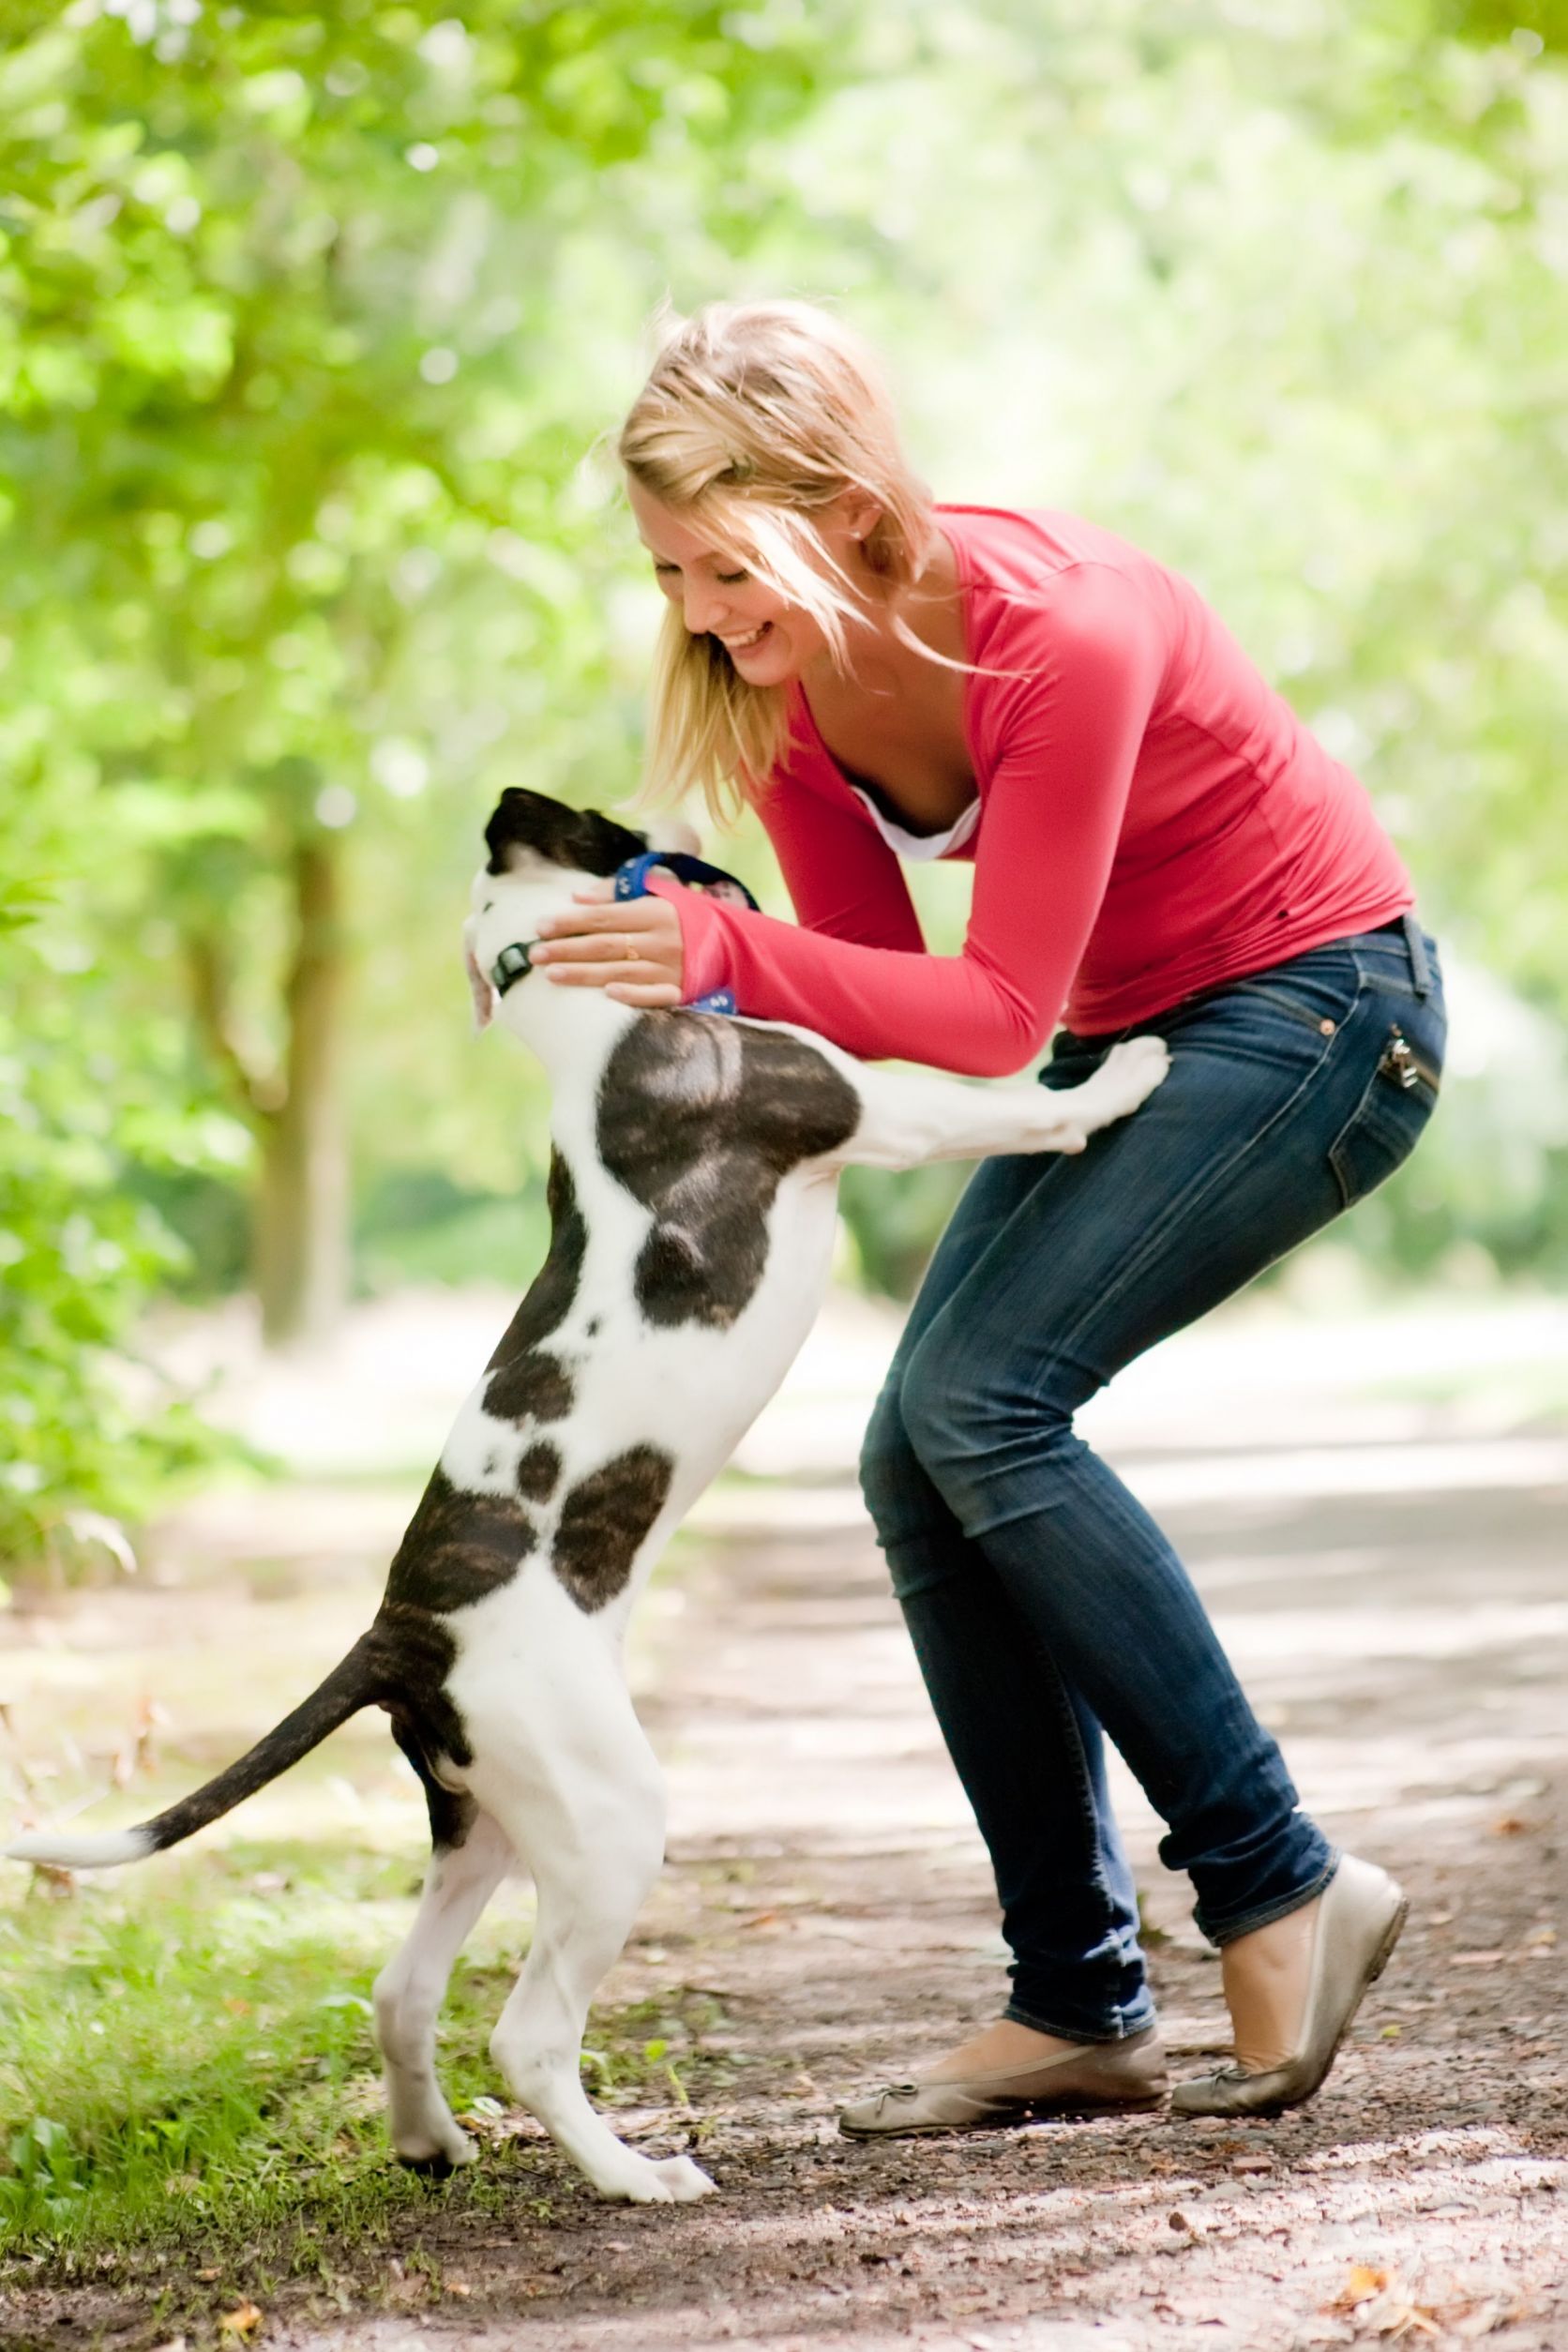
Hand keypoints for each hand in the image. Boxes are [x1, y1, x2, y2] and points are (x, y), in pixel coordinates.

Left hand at [531, 879, 684, 1006]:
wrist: (733, 945)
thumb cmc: (685, 916)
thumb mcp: (658, 894)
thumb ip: (616, 893)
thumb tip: (576, 897)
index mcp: (654, 912)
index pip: (603, 917)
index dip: (570, 922)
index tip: (540, 927)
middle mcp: (661, 940)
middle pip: (605, 945)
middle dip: (567, 949)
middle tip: (534, 953)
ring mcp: (671, 968)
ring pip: (620, 971)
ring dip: (585, 974)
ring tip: (552, 974)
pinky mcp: (680, 992)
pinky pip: (655, 996)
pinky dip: (633, 994)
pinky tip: (608, 994)